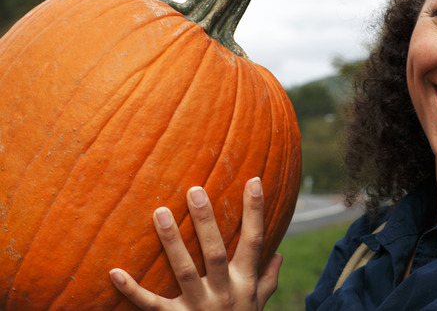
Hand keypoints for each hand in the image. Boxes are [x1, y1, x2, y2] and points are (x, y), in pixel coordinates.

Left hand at [109, 177, 281, 309]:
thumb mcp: (259, 304)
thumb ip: (268, 280)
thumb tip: (279, 255)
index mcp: (244, 282)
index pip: (254, 241)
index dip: (255, 211)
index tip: (253, 180)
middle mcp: (223, 292)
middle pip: (216, 252)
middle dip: (206, 221)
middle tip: (195, 190)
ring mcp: (198, 306)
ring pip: (185, 270)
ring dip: (172, 242)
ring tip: (160, 213)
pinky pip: (151, 304)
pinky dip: (133, 290)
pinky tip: (115, 272)